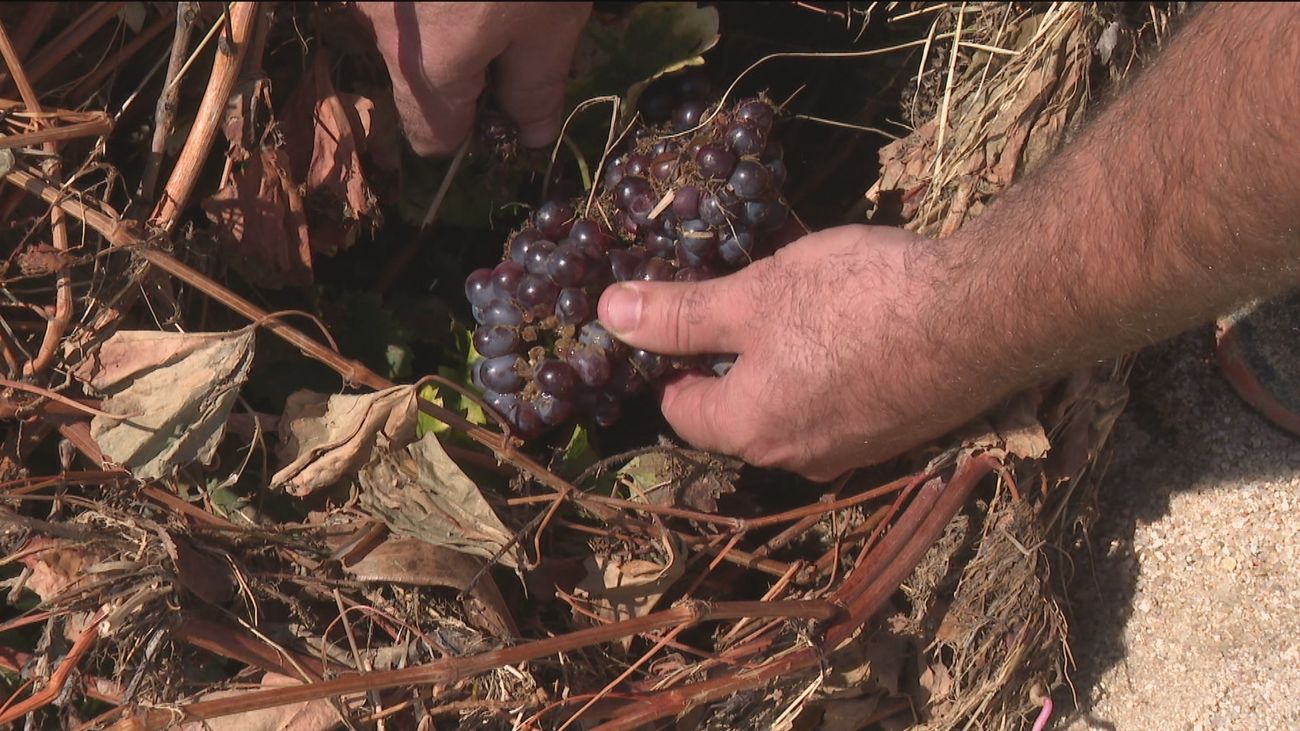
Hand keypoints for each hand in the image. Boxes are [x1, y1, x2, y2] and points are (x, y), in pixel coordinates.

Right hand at [357, 2, 591, 156]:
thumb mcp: (550, 20)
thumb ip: (537, 86)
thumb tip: (532, 136)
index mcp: (426, 69)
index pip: (432, 139)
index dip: (475, 134)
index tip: (510, 107)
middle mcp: (379, 33)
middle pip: (420, 82)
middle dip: (467, 71)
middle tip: (518, 33)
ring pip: (410, 34)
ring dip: (450, 25)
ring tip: (496, 0)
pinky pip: (407, 3)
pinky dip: (436, 0)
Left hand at [597, 225, 1009, 480]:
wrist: (984, 316)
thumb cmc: (857, 300)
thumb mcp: (756, 294)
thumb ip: (680, 313)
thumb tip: (608, 314)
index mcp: (750, 429)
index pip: (682, 410)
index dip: (673, 361)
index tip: (685, 315)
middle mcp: (797, 457)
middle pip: (738, 415)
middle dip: (732, 363)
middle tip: (747, 301)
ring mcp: (853, 452)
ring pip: (792, 412)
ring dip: (785, 367)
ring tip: (803, 307)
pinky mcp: (898, 436)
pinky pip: (841, 410)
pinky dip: (832, 375)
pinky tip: (855, 328)